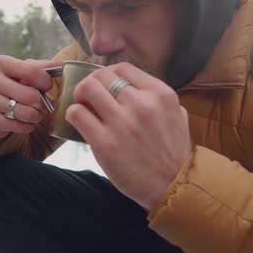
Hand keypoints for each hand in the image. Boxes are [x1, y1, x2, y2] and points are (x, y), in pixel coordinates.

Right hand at [0, 55, 60, 138]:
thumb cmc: (13, 85)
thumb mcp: (25, 72)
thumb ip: (43, 67)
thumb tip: (61, 65)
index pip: (32, 71)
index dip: (46, 82)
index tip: (47, 87)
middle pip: (30, 95)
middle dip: (41, 104)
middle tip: (40, 105)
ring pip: (25, 112)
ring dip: (35, 116)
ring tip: (33, 114)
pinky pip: (16, 125)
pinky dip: (26, 126)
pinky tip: (25, 123)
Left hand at [66, 62, 191, 209]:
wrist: (173, 186)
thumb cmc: (174, 153)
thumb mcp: (178, 115)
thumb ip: (158, 99)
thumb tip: (135, 87)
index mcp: (160, 94)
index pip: (123, 67)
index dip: (108, 74)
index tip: (104, 85)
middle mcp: (141, 104)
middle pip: (101, 75)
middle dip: (91, 83)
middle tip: (89, 96)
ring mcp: (122, 122)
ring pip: (87, 88)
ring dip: (80, 96)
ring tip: (83, 107)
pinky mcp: (105, 143)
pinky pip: (77, 114)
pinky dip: (74, 115)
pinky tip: (80, 122)